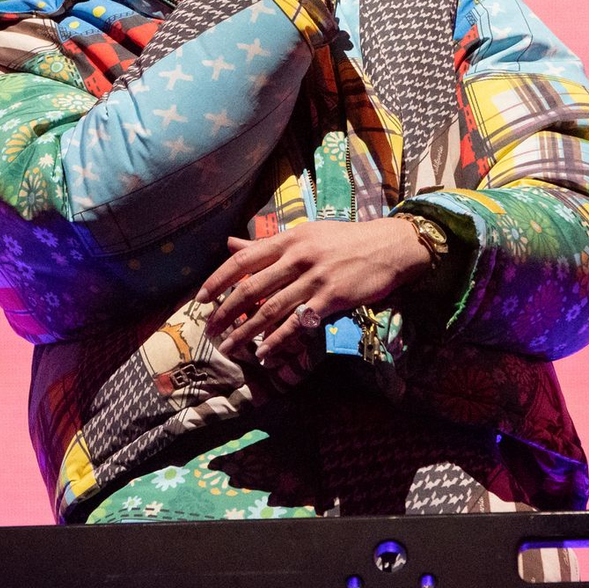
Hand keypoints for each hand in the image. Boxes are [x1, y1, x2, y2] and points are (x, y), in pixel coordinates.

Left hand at [196, 218, 430, 363]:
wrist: (389, 247)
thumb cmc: (344, 240)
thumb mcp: (305, 234)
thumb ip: (267, 244)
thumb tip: (231, 245)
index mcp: (289, 239)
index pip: (243, 260)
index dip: (218, 280)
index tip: (200, 299)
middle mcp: (298, 257)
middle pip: (252, 288)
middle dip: (225, 312)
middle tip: (209, 330)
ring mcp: (315, 278)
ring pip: (271, 309)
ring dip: (246, 332)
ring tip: (229, 348)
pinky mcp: (332, 298)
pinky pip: (298, 323)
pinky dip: (279, 340)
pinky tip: (265, 353)